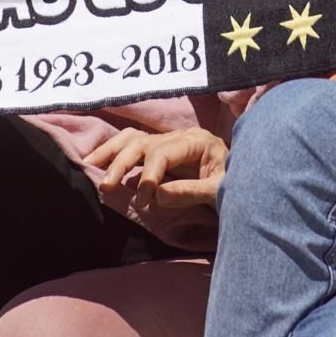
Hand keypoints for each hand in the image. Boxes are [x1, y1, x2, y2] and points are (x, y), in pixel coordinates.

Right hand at [83, 126, 227, 208]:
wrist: (247, 178)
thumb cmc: (236, 183)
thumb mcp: (220, 190)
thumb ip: (190, 192)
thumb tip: (156, 195)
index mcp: (197, 141)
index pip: (164, 153)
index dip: (150, 174)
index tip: (145, 199)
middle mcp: (179, 136)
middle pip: (142, 143)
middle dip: (122, 163)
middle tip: (107, 187)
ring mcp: (167, 141)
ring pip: (132, 139)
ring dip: (109, 152)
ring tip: (88, 166)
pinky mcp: (159, 151)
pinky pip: (132, 145)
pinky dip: (114, 151)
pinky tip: (96, 162)